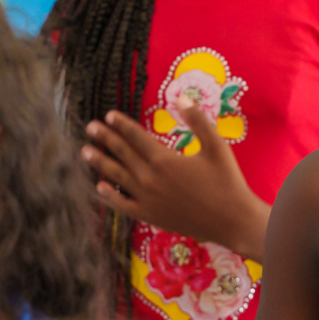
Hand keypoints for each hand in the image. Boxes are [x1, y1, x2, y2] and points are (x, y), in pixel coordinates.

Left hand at [82, 101, 269, 260]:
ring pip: (117, 177)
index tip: (108, 115)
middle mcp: (150, 178)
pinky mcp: (150, 216)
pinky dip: (109, 196)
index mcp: (164, 159)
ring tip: (85, 151)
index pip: (136, 137)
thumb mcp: (217, 146)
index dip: (121, 125)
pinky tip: (99, 187)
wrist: (232, 221)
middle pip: (122, 154)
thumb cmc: (228, 181)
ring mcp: (147, 199)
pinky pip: (123, 205)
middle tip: (90, 127)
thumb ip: (198, 121)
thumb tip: (182, 98)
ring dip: (100, 162)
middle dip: (105, 138)